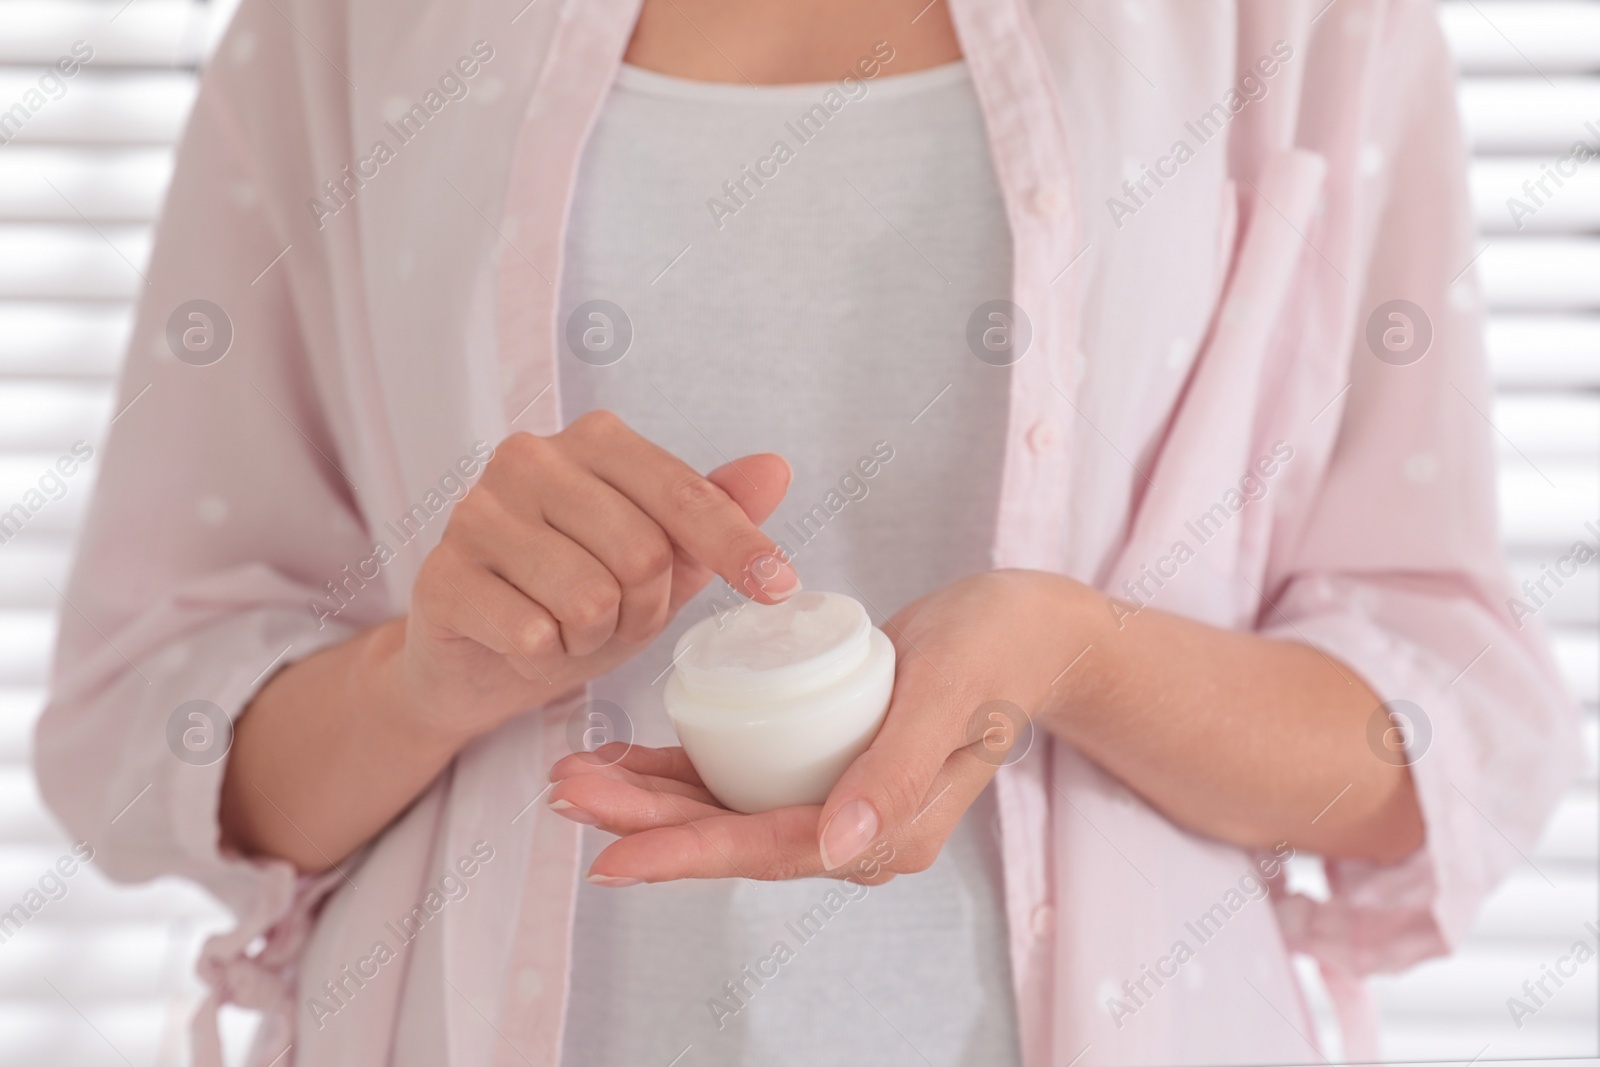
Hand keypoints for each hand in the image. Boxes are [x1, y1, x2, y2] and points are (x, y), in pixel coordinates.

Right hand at [395, 411, 798, 743]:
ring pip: (588, 598)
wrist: (477, 661)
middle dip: (643, 609)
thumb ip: (714, 513)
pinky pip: (532, 635)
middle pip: (642, 553)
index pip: (685, 494)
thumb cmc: (574, 598)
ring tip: (564, 629)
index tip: (781, 588)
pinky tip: (519, 643)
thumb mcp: (660, 559)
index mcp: (593, 440)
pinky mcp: (440, 575)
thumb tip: (775, 469)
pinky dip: (541, 659)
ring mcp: (476, 512)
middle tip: (612, 618)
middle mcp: (529, 458)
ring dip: (590, 638)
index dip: (738, 547)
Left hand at [547, 570, 1088, 884]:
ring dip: (650, 800)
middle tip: (564, 794)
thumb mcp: (951, 689)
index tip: (611, 854)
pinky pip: (743, 780)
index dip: (687, 853)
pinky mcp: (824, 766)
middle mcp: (855, 830)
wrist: (1032, 627)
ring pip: (728, 812)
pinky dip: (684, 772)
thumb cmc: (997, 646)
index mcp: (887, 830)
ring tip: (575, 778)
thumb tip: (837, 846)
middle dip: (645, 823)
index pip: (770, 848)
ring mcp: (839, 801)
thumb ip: (899, 767)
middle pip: (733, 835)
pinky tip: (628, 760)